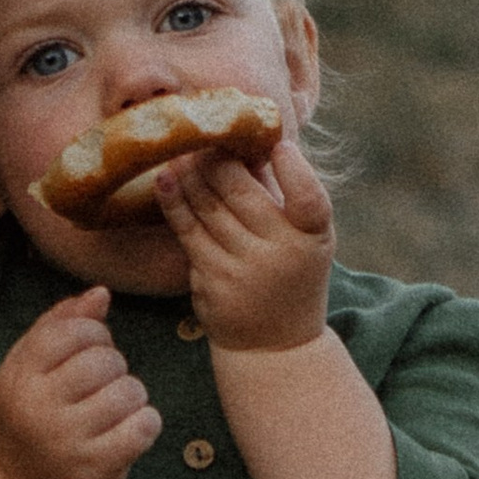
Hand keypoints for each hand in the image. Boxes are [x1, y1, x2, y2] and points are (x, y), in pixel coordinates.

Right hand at [0, 289, 159, 478]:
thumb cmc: (39, 410)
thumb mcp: (34, 364)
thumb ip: (61, 322)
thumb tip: (101, 293)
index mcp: (18, 377)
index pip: (71, 331)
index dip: (94, 333)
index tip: (90, 350)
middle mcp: (36, 409)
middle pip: (103, 361)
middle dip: (114, 366)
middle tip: (103, 385)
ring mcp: (66, 442)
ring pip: (129, 391)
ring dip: (132, 395)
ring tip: (115, 409)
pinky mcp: (96, 469)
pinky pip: (144, 426)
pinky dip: (147, 423)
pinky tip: (130, 429)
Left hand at [154, 139, 334, 351]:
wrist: (274, 345)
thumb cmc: (292, 275)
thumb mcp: (307, 240)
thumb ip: (285, 196)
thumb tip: (248, 144)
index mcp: (313, 238)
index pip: (310, 199)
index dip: (295, 170)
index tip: (277, 146)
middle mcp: (281, 253)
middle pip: (242, 192)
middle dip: (217, 158)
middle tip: (202, 133)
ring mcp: (244, 269)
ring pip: (208, 206)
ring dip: (189, 172)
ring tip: (178, 148)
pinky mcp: (211, 280)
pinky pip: (187, 231)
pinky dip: (174, 200)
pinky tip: (164, 178)